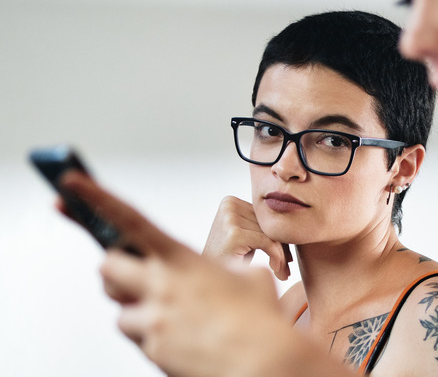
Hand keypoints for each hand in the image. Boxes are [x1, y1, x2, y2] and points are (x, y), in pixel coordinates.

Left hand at [57, 171, 292, 376]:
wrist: (263, 362)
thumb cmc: (259, 319)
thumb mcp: (248, 276)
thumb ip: (222, 268)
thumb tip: (216, 273)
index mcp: (181, 259)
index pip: (131, 220)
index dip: (98, 198)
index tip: (71, 183)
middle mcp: (160, 286)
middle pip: (107, 268)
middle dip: (116, 272)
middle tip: (135, 279)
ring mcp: (154, 320)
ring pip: (120, 312)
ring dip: (138, 313)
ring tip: (174, 319)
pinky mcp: (152, 350)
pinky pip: (140, 341)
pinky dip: (156, 340)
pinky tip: (185, 340)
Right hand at [203, 195, 292, 279]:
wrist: (207, 282)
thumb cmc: (229, 260)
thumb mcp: (246, 236)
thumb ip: (262, 225)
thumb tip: (294, 224)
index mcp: (231, 201)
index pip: (265, 217)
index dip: (279, 237)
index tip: (289, 258)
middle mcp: (229, 205)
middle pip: (269, 224)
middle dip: (282, 248)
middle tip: (288, 268)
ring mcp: (230, 217)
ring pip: (271, 234)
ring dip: (281, 256)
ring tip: (284, 273)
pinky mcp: (234, 233)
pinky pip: (267, 242)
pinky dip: (276, 257)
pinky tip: (277, 271)